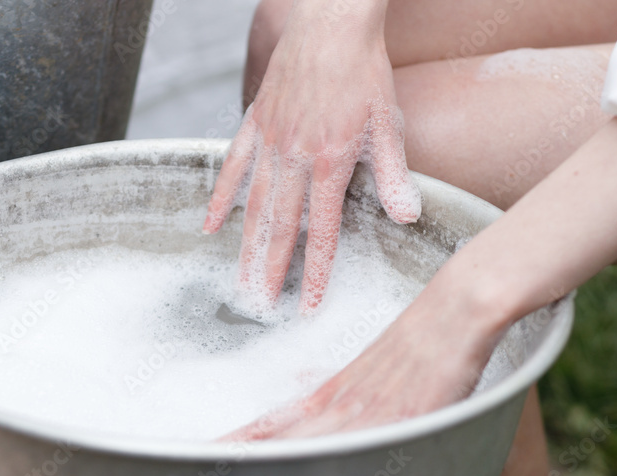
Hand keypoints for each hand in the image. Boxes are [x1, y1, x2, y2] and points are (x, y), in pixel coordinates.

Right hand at [204, 0, 420, 311]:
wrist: (331, 20)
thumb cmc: (364, 70)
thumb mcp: (389, 123)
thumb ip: (393, 175)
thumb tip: (406, 218)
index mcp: (329, 162)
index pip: (321, 232)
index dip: (315, 272)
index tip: (308, 305)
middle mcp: (294, 157)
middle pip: (279, 227)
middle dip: (270, 272)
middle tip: (260, 306)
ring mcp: (269, 141)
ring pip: (253, 205)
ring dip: (245, 248)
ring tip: (238, 281)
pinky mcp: (254, 123)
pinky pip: (232, 166)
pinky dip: (220, 198)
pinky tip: (210, 226)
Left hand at [223, 274, 505, 438]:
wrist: (458, 307)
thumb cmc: (423, 335)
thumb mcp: (372, 363)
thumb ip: (342, 386)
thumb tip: (310, 391)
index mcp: (334, 391)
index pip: (276, 419)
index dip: (244, 438)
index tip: (210, 451)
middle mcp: (342, 402)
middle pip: (280, 434)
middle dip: (240, 452)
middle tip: (201, 464)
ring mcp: (368, 411)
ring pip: (307, 442)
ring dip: (268, 457)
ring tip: (228, 469)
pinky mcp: (400, 418)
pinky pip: (357, 446)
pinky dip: (328, 462)